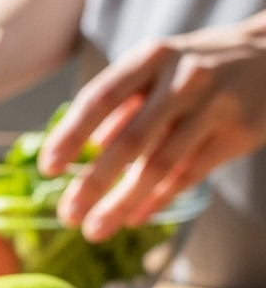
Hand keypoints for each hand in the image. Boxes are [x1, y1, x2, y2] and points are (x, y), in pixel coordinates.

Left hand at [39, 14, 265, 240]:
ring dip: (122, 203)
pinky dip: (157, 200)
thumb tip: (86, 147)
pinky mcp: (239, 133)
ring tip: (95, 229)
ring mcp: (214, 107)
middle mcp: (182, 79)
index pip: (100, 99)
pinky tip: (134, 218)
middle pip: (130, 141)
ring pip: (160, 165)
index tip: (47, 167)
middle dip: (93, 183)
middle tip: (67, 214)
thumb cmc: (195, 65)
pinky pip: (189, 175)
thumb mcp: (155, 67)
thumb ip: (120, 103)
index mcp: (151, 58)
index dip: (70, 135)